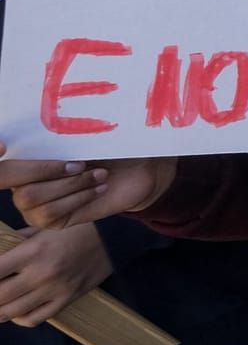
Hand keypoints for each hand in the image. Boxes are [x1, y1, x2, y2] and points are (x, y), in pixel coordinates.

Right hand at [0, 148, 178, 231]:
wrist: (136, 170)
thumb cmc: (108, 146)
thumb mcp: (85, 136)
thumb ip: (61, 136)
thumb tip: (46, 123)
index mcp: (25, 158)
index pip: (6, 168)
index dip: (5, 165)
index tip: (9, 147)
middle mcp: (22, 184)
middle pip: (21, 186)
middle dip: (54, 173)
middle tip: (83, 164)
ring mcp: (34, 206)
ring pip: (34, 200)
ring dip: (71, 186)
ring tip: (99, 175)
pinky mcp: (52, 222)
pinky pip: (51, 214)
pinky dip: (78, 198)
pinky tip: (99, 188)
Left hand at [0, 224, 112, 326]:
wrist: (114, 237)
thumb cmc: (76, 228)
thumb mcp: (44, 228)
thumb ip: (17, 242)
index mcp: (33, 251)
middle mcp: (42, 273)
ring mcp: (55, 290)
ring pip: (11, 312)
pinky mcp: (66, 300)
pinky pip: (34, 319)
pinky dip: (19, 319)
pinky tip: (16, 310)